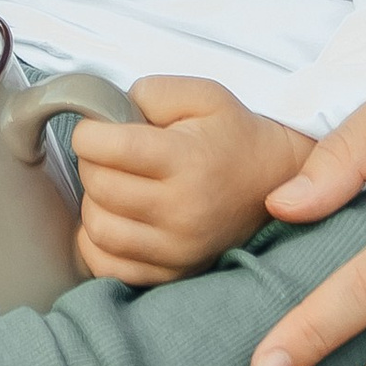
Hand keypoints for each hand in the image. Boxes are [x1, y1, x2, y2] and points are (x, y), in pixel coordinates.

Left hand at [70, 78, 311, 284]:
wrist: (276, 180)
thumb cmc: (234, 135)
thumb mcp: (202, 95)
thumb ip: (151, 93)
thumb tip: (106, 114)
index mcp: (187, 160)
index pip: (110, 149)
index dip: (88, 133)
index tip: (95, 129)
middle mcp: (183, 210)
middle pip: (99, 187)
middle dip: (90, 163)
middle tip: (106, 154)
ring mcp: (178, 248)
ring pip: (99, 229)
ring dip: (94, 202)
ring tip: (114, 186)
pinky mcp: (174, 272)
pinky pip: (109, 267)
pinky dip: (98, 244)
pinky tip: (115, 220)